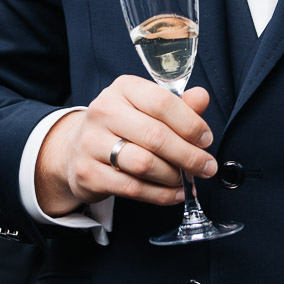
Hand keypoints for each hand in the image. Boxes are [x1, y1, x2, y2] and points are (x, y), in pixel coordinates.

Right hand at [35, 76, 214, 216]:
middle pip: (155, 136)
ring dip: (173, 176)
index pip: (162, 102)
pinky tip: (174, 193)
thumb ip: (178, 104)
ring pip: (144, 164)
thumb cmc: (122, 125)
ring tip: (187, 179)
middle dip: (188, 155)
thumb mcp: (147, 107)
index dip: (190, 123)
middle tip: (207, 166)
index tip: (206, 139)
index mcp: (123, 88)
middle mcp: (104, 111)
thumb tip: (202, 98)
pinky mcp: (89, 173)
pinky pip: (132, 188)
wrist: (77, 149)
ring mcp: (92, 142)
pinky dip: (160, 194)